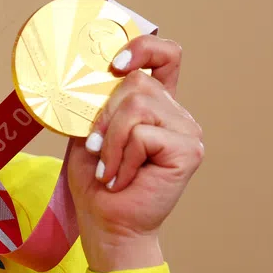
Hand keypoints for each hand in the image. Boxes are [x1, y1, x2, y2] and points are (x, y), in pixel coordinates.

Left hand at [64, 35, 204, 272]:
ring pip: (136, 106)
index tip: (114, 64)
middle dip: (105, 116)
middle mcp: (176, 114)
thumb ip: (94, 101)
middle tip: (97, 150)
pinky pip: (142, 134)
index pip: (164, 56)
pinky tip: (122, 178)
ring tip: (109, 168)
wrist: (107, 225)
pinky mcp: (188, 150)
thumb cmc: (96, 182)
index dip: (142, 47)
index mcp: (156, 105)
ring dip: (110, 140)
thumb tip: (84, 71)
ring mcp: (187, 131)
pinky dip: (121, 157)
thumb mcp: (88, 131)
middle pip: (136, 83)